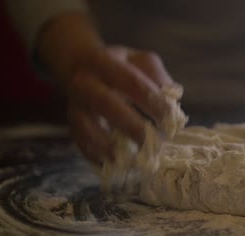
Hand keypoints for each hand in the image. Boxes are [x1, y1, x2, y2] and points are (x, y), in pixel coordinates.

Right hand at [36, 14, 173, 163]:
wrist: (78, 65)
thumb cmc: (118, 65)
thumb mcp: (140, 60)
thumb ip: (158, 75)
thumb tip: (172, 97)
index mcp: (104, 62)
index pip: (131, 81)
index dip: (152, 100)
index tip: (171, 118)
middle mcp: (85, 83)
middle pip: (105, 104)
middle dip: (131, 125)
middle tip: (154, 144)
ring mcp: (75, 105)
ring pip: (86, 127)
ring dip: (109, 146)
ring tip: (131, 160)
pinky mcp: (72, 124)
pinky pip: (80, 142)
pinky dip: (96, 156)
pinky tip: (114, 166)